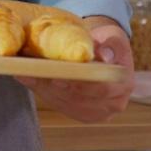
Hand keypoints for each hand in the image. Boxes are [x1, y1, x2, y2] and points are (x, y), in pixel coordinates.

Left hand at [16, 16, 134, 122]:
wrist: (101, 50)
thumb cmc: (107, 42)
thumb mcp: (113, 36)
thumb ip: (112, 45)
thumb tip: (105, 56)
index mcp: (123, 85)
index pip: (101, 89)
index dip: (79, 85)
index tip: (58, 77)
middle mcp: (113, 103)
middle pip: (80, 100)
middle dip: (55, 88)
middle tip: (34, 74)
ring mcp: (97, 111)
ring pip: (66, 105)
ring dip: (44, 90)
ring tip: (26, 74)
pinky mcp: (81, 113)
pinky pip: (60, 105)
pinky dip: (43, 93)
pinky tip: (30, 80)